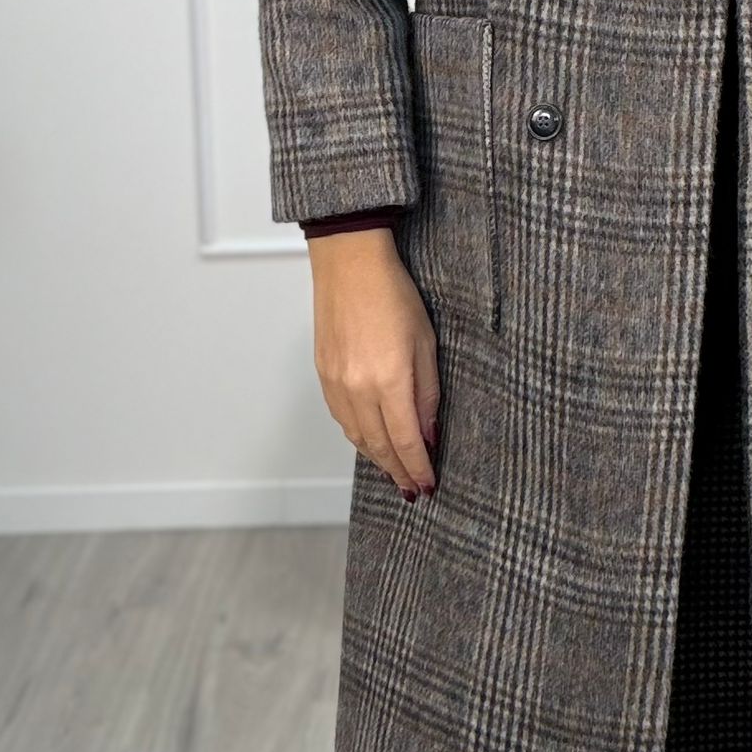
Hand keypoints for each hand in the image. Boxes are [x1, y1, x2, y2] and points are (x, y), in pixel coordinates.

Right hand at [308, 229, 439, 500]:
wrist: (349, 263)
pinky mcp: (323, 374)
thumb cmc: (393, 294)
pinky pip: (341, 418)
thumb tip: (429, 433)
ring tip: (395, 471)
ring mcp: (335, 383)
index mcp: (388, 381)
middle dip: (398, 470)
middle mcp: (357, 389)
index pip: (406, 441)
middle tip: (413, 488)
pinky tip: (370, 441)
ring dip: (377, 458)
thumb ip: (427, 394)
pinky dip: (358, 436)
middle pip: (379, 446)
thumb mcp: (425, 343)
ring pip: (357, 437)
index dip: (418, 467)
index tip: (428, 484)